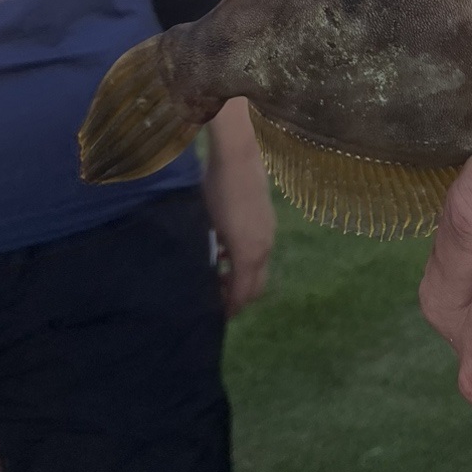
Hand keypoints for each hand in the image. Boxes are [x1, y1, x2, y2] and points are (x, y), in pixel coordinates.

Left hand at [204, 97, 275, 317]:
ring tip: (216, 273)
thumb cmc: (216, 191)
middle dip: (237, 297)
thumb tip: (202, 276)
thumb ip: (209, 256)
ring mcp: (269, 232)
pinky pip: (260, 250)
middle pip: (256, 286)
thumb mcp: (207, 226)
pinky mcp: (268, 219)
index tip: (211, 315)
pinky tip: (225, 249)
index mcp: (249, 253)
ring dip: (241, 277)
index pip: (242, 294)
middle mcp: (264, 247)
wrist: (238, 156)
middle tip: (213, 299)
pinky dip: (246, 259)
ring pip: (259, 267)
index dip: (229, 308)